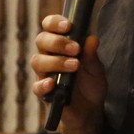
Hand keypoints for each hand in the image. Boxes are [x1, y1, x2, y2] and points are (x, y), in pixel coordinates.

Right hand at [30, 14, 106, 132]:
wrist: (90, 110)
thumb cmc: (90, 84)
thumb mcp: (96, 68)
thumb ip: (92, 55)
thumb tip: (92, 38)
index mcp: (60, 45)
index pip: (49, 27)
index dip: (55, 22)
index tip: (68, 26)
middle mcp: (48, 56)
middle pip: (41, 40)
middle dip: (57, 42)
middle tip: (75, 49)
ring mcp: (44, 74)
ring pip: (37, 61)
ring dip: (56, 61)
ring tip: (74, 66)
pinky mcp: (44, 93)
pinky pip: (36, 87)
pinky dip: (43, 84)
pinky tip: (52, 83)